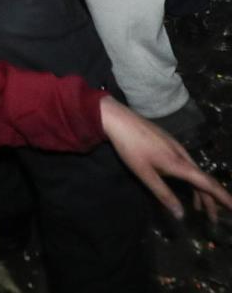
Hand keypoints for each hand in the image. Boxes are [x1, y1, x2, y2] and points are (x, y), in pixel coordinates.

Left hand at [100, 95, 231, 222]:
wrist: (118, 119)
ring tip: (198, 208)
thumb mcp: (145, 174)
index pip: (208, 184)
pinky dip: (190, 179)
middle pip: (203, 180)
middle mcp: (182, 154)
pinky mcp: (167, 142)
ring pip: (194, 172)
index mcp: (179, 163)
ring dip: (199, 190)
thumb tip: (181, 215)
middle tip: (213, 219)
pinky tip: (182, 184)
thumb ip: (163, 194)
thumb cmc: (129, 147)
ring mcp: (175, 146)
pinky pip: (186, 164)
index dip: (224, 198)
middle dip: (211, 200)